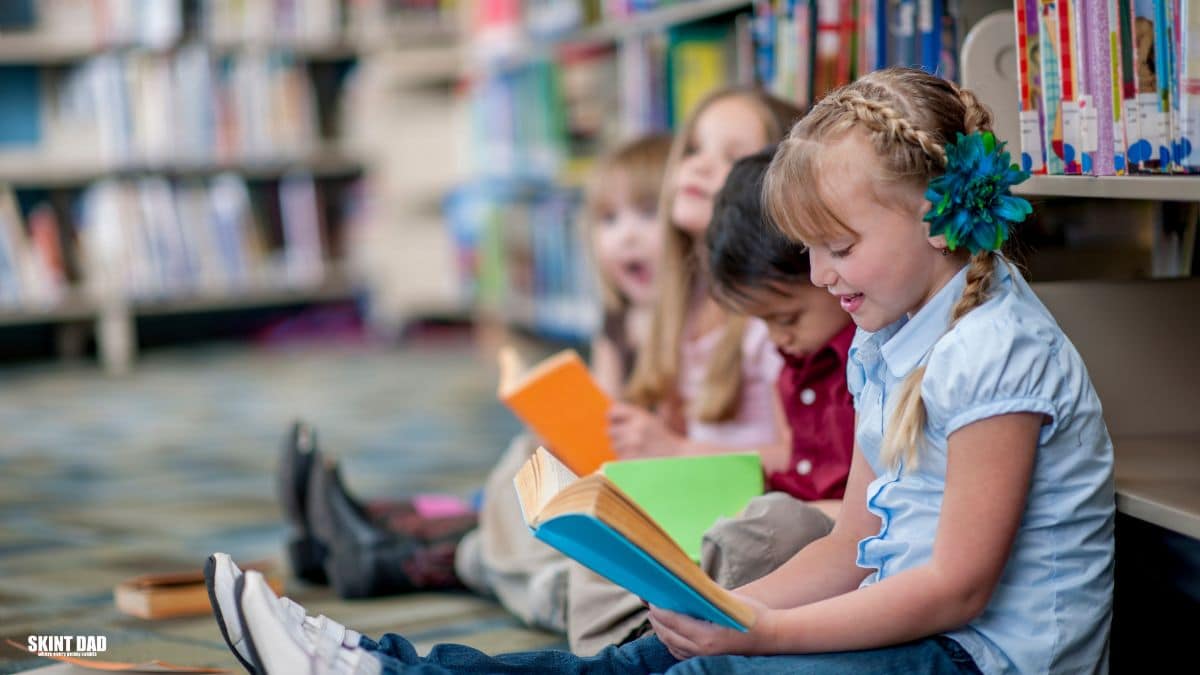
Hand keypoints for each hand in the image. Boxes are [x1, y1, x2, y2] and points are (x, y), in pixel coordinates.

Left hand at [607, 402, 681, 457]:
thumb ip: (630, 418)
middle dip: (618, 436)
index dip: (613, 418)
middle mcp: (636, 429)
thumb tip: (606, 417)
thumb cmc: (662, 441)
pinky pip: (619, 458)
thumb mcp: (650, 422)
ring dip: (622, 449)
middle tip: (632, 440)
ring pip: (614, 446)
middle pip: (610, 431)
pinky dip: (626, 459)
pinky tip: (639, 459)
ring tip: (638, 451)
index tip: (617, 423)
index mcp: (641, 416)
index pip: (613, 412)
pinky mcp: (631, 461)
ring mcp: (633, 446)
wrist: (680, 459)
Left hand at [647, 596, 774, 659]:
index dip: (659, 611)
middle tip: (650, 605)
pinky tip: (670, 632)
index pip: (673, 622)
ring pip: (673, 646)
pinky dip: (672, 642)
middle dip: (657, 621)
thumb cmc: (753, 615)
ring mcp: (705, 657)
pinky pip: (682, 653)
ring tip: (657, 617)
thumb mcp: (728, 600)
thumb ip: (705, 594)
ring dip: (662, 632)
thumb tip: (686, 583)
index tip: (651, 600)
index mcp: (707, 636)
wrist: (773, 637)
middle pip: (668, 635)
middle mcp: (703, 650)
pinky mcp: (708, 659)